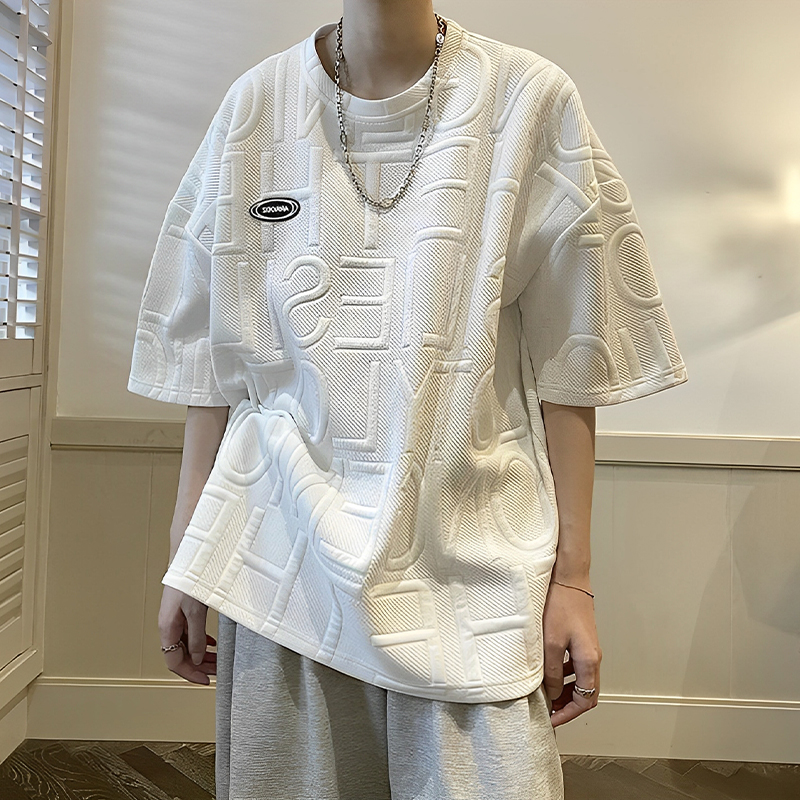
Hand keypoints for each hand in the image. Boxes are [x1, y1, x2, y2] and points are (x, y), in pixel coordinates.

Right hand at [158, 585, 216, 684]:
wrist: (188, 558)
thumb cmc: (188, 580)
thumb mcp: (196, 611)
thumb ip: (197, 636)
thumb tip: (198, 659)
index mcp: (167, 628)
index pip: (174, 661)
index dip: (190, 674)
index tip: (206, 680)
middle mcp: (169, 626)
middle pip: (180, 655)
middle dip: (198, 667)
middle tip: (216, 672)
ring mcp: (175, 619)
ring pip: (187, 645)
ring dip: (201, 655)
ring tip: (217, 660)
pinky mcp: (182, 612)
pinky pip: (189, 634)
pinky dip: (201, 642)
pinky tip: (212, 643)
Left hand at [541, 580, 601, 727]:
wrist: (568, 577)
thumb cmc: (561, 604)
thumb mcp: (550, 642)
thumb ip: (550, 671)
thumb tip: (550, 693)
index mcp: (589, 660)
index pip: (585, 699)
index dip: (568, 713)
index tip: (552, 719)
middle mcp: (593, 656)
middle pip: (586, 692)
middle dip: (567, 705)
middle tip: (549, 710)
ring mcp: (588, 647)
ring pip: (580, 679)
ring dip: (565, 690)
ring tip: (546, 694)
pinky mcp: (581, 639)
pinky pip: (576, 665)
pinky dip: (564, 674)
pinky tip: (549, 671)